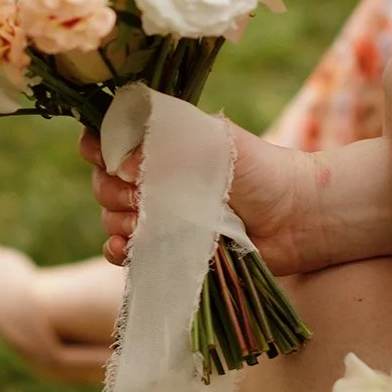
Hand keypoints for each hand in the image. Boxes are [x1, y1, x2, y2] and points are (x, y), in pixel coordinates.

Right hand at [80, 122, 310, 271]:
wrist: (293, 218)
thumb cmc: (259, 169)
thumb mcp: (215, 141)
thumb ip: (167, 142)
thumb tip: (123, 163)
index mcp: (161, 144)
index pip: (108, 138)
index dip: (98, 145)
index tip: (102, 153)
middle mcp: (154, 179)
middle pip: (102, 181)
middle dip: (111, 188)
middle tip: (140, 192)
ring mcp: (158, 216)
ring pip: (110, 217)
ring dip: (119, 221)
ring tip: (147, 223)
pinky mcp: (165, 250)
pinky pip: (122, 253)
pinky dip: (118, 251)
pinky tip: (128, 249)